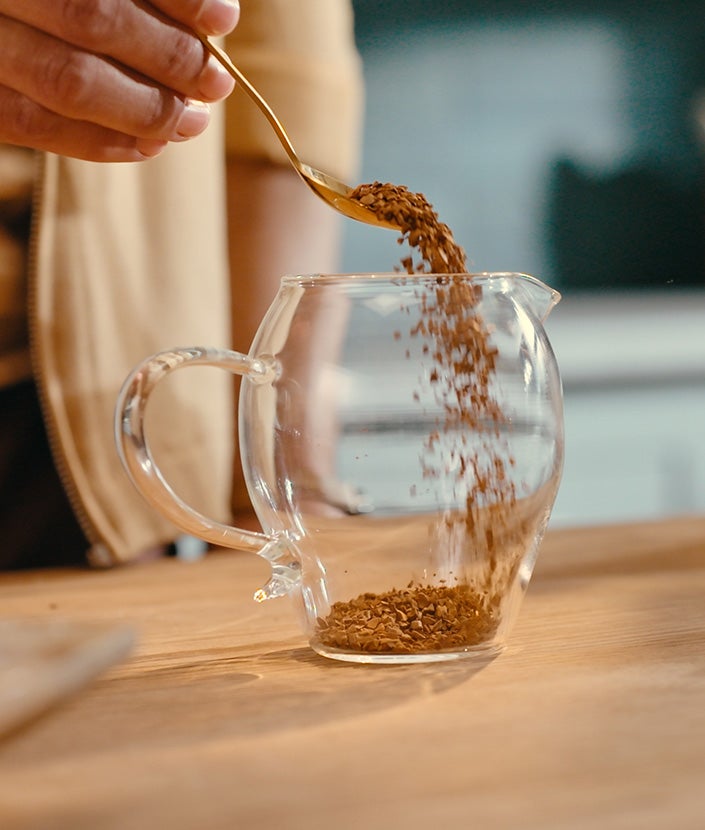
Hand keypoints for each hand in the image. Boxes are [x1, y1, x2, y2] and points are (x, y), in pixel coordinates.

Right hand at [0, 0, 239, 161]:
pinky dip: (99, 143)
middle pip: (94, 19)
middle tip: (217, 81)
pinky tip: (147, 147)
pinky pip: (34, 126)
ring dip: (146, 108)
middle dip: (170, 56)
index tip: (223, 16)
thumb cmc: (35, 4)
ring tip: (193, 121)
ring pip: (69, 80)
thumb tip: (207, 15)